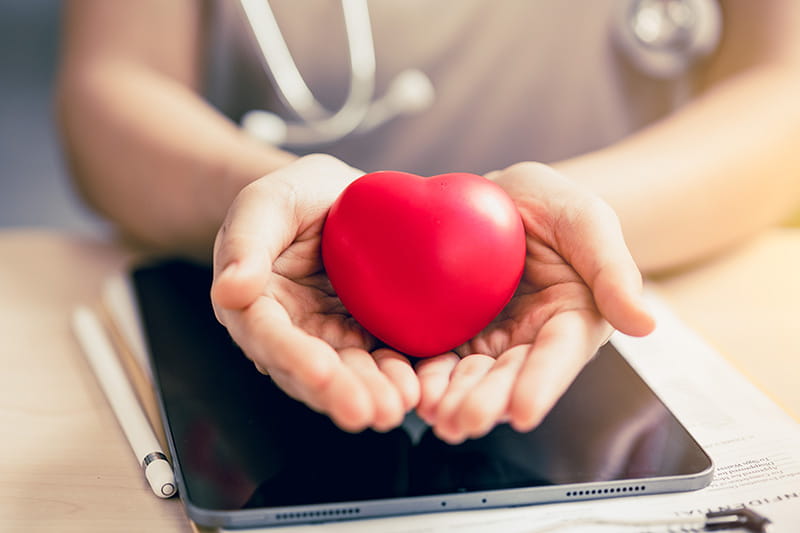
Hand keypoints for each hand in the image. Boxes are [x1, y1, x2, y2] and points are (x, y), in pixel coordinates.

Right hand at [210, 154, 419, 432]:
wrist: (334, 197)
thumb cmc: (293, 195)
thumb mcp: (266, 202)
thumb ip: (246, 241)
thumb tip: (229, 289)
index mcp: (253, 303)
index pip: (268, 337)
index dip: (294, 357)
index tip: (321, 372)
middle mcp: (288, 331)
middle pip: (308, 370)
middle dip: (340, 392)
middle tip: (371, 411)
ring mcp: (327, 337)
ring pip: (345, 375)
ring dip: (369, 394)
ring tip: (396, 406)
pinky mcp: (362, 335)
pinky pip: (377, 361)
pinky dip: (394, 378)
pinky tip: (414, 389)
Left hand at [415, 162, 655, 443]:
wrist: (500, 195)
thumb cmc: (551, 204)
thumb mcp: (585, 220)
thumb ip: (613, 268)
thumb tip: (644, 324)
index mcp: (572, 318)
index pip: (558, 356)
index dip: (541, 385)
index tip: (524, 413)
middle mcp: (532, 338)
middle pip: (510, 377)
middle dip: (486, 402)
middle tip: (460, 423)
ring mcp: (492, 338)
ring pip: (473, 376)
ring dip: (453, 399)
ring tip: (432, 414)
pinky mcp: (457, 332)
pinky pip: (442, 357)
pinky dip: (428, 376)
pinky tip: (412, 390)